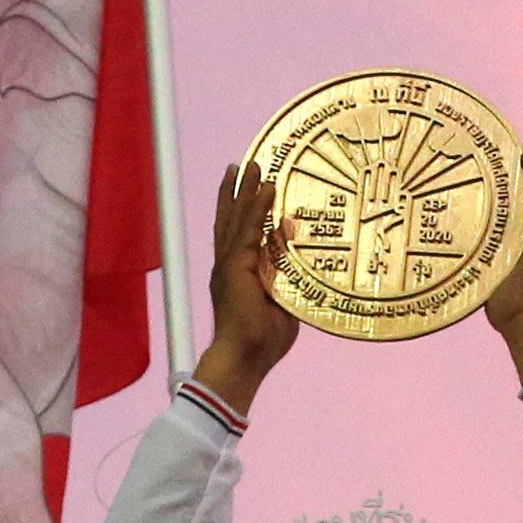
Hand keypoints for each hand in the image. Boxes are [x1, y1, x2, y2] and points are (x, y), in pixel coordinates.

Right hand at [193, 157, 299, 416]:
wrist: (245, 358)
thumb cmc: (263, 341)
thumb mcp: (281, 301)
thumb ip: (286, 273)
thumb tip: (294, 241)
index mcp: (236, 275)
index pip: (240, 235)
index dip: (244, 211)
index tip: (251, 191)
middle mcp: (228, 265)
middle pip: (230, 219)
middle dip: (236, 191)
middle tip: (241, 166)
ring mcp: (229, 264)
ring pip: (236, 217)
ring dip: (244, 189)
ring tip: (251, 165)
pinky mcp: (236, 266)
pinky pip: (250, 228)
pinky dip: (258, 206)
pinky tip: (266, 188)